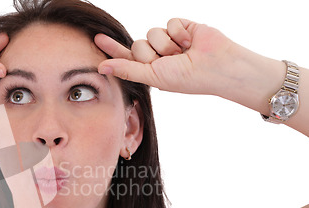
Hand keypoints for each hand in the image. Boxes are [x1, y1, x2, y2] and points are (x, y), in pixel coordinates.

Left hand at [95, 18, 238, 96]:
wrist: (217, 66)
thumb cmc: (186, 78)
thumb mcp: (153, 76)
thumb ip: (126, 70)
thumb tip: (101, 68)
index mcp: (149, 69)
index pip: (125, 57)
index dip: (112, 49)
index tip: (97, 39)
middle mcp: (157, 54)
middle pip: (136, 45)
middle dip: (150, 53)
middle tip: (169, 61)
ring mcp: (168, 40)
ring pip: (151, 33)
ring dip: (166, 44)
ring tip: (182, 53)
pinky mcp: (180, 26)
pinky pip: (168, 22)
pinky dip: (178, 32)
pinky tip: (190, 42)